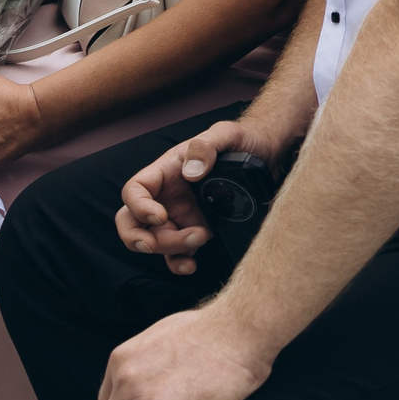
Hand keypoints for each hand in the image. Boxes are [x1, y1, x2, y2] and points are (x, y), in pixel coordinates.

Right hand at [114, 115, 286, 275]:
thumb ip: (205, 147)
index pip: (135, 190)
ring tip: (201, 236)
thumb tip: (191, 173)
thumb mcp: (225, 134)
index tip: (160, 216)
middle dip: (139, 237)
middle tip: (157, 242)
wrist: (266, 154)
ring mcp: (180, 216)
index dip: (138, 206)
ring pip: (155, 241)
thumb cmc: (241, 140)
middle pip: (132, 222)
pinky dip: (179, 263)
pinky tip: (192, 265)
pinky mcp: (195, 230)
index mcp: (166, 171)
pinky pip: (177, 253)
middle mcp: (167, 196)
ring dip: (170, 248)